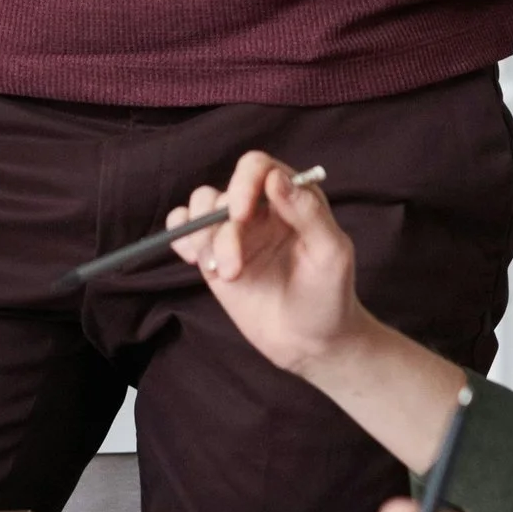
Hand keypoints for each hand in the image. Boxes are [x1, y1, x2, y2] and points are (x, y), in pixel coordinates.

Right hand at [174, 154, 366, 374]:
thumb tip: (276, 178)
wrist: (311, 342)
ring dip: (204, 239)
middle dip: (222, 226)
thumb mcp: (331, 254)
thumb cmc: (330, 295)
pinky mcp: (215, 257)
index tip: (242, 215)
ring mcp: (235, 233)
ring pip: (201, 209)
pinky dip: (181, 236)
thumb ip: (308, 212)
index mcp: (291, 199)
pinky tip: (195, 259)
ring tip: (226, 273)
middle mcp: (260, 210)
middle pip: (223, 192)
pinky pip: (185, 230)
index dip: (244, 183)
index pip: (258, 168)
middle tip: (233, 265)